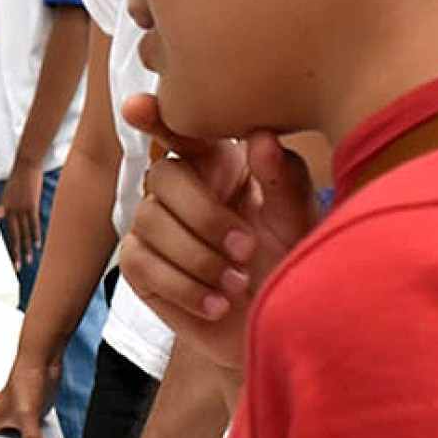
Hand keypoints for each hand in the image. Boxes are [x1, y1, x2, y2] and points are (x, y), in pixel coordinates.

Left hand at [0, 159, 43, 269]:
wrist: (25, 166)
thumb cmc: (16, 179)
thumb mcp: (6, 193)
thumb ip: (4, 207)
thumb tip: (0, 214)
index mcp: (4, 208)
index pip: (7, 231)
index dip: (9, 245)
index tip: (9, 256)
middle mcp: (12, 211)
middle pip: (15, 236)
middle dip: (16, 252)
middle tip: (17, 266)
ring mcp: (22, 209)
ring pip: (25, 233)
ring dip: (27, 248)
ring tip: (28, 261)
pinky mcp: (32, 205)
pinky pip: (34, 224)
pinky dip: (36, 235)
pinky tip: (36, 245)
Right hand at [118, 95, 316, 370]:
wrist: (272, 331)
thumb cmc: (289, 267)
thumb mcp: (299, 223)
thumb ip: (284, 180)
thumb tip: (260, 138)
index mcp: (218, 167)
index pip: (182, 132)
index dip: (156, 117)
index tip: (137, 107)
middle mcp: (180, 190)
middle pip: (164, 176)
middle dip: (203, 215)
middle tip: (246, 249)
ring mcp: (152, 227)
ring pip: (149, 220)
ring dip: (198, 257)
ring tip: (237, 284)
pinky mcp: (137, 268)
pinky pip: (141, 264)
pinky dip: (183, 286)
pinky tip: (217, 304)